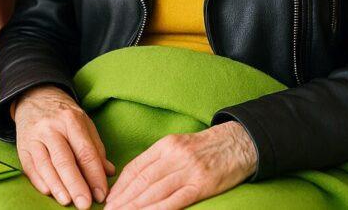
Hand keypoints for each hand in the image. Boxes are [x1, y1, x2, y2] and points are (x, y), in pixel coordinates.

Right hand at [12, 85, 115, 208]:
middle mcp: (51, 128)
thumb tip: (109, 173)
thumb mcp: (84, 123)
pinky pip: (29, 167)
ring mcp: (34, 137)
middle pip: (64, 160)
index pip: (85, 152)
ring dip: (57, 186)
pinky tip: (49, 192)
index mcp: (71, 121)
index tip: (101, 194)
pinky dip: (39, 181)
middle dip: (76, 184)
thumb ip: (96, 148)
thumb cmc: (64, 115)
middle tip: (85, 204)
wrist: (35, 97)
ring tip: (67, 201)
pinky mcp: (22, 146)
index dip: (94, 175)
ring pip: (45, 165)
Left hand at [104, 122, 255, 209]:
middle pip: (142, 180)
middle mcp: (174, 155)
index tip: (109, 198)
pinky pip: (176, 199)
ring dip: (135, 206)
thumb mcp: (180, 145)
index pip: (136, 166)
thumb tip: (136, 178)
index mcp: (166, 145)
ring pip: (155, 190)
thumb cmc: (207, 148)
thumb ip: (160, 159)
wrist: (239, 143)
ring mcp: (188, 170)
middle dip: (123, 198)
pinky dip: (158, 209)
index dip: (121, 185)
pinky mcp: (202, 184)